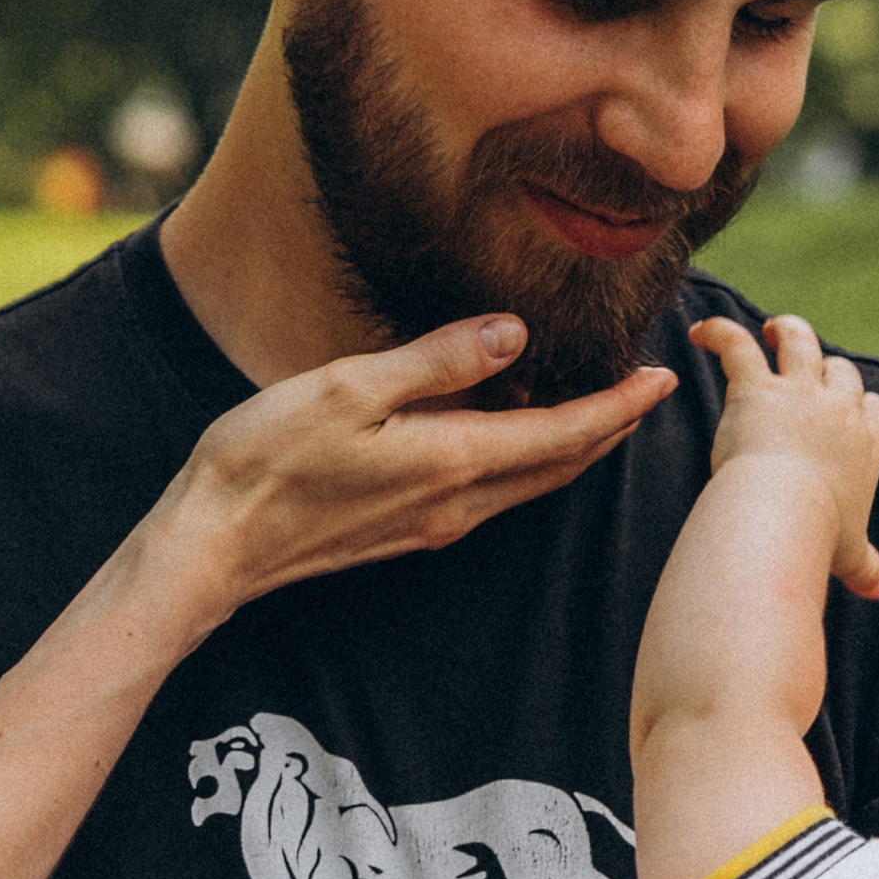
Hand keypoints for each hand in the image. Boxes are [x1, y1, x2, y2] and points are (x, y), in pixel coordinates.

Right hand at [165, 313, 673, 611]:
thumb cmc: (267, 458)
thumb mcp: (350, 388)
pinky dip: (526, 461)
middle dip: (613, 427)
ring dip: (574, 448)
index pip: (565, 434)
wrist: (214, 545)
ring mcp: (434, 524)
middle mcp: (457, 503)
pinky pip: (494, 493)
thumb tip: (517, 333)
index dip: (621, 406)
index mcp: (453, 461)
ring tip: (604, 410)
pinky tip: (518, 437)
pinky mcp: (408, 531)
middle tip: (651, 390)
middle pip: (561, 466)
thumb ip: (438, 360)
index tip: (664, 376)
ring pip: (530, 484)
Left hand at [691, 311, 878, 600]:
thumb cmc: (816, 540)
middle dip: (824, 364)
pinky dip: (718, 333)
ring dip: (785, 331)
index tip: (848, 408)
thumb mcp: (849, 554)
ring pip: (799, 341)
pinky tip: (700, 332)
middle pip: (840, 370)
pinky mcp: (756, 389)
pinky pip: (737, 345)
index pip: (875, 409)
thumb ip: (867, 566)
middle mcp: (838, 411)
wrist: (782, 518)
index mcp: (865, 446)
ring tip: (769, 329)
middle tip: (802, 367)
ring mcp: (798, 395)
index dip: (862, 404)